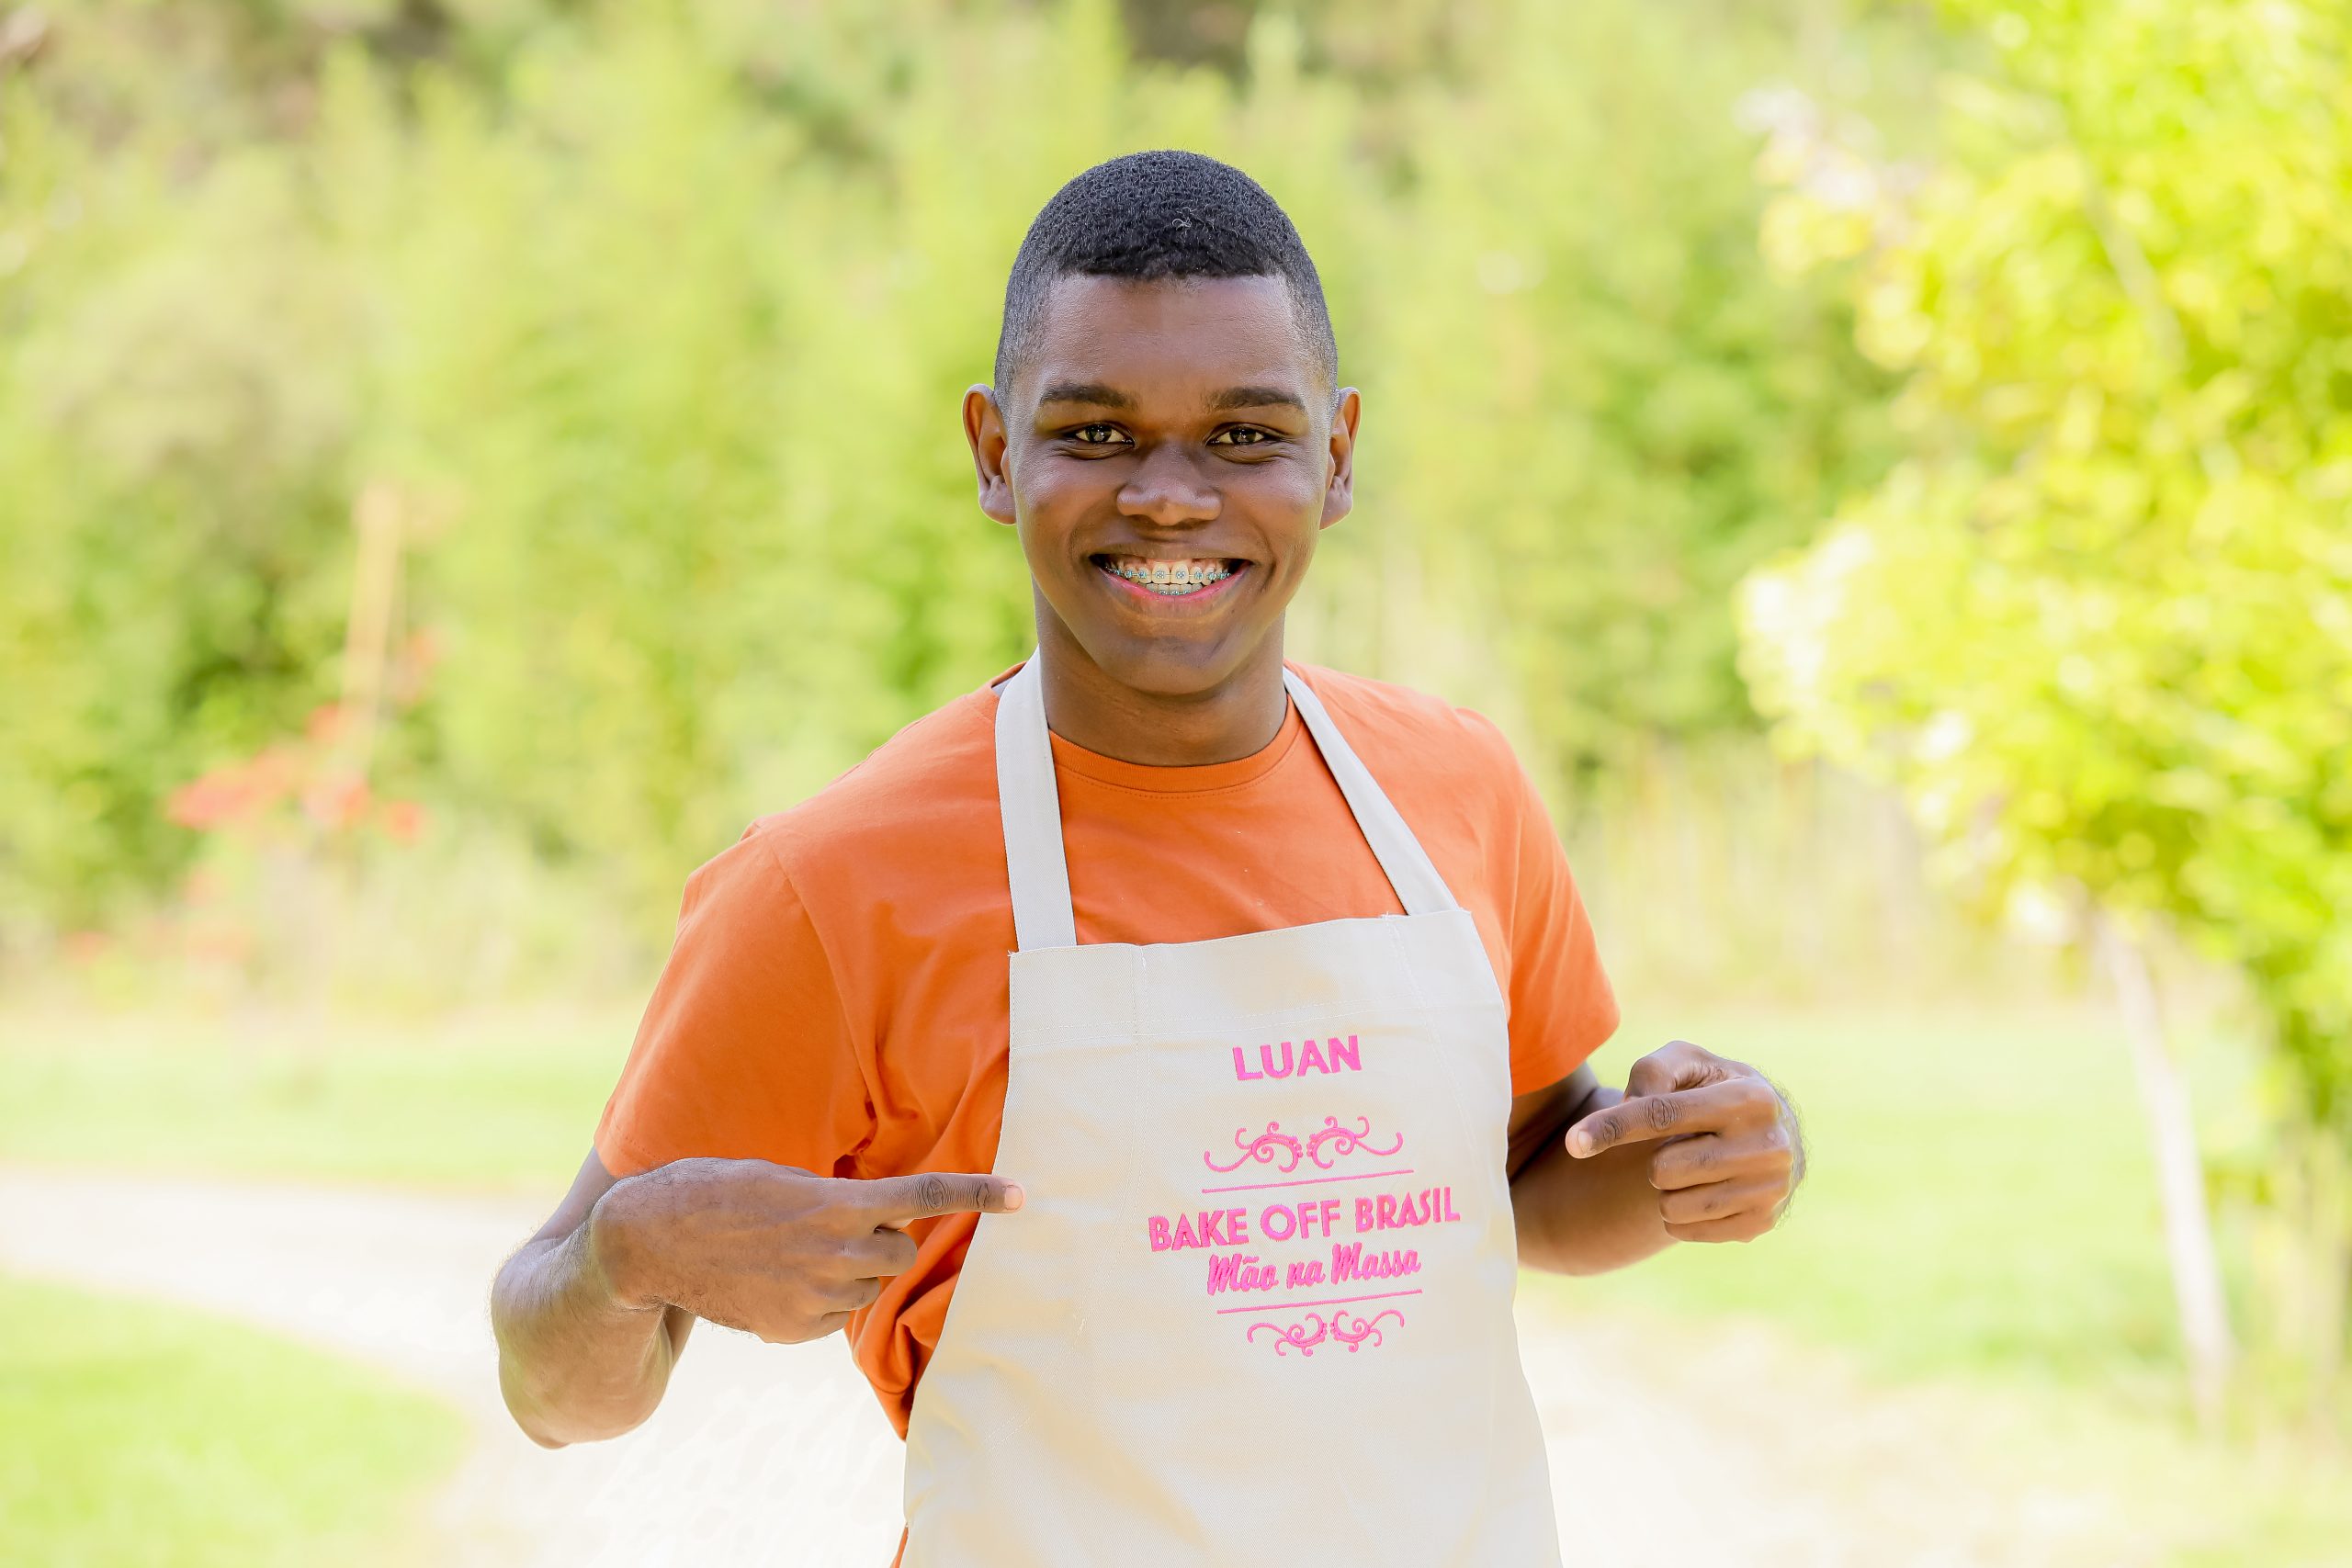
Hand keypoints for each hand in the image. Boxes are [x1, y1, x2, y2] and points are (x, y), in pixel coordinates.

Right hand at [586, 1158, 1023, 1342]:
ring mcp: (813, 1298)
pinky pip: (835, 1315)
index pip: (923, 1198)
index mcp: (834, 1204)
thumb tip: (872, 1217)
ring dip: (852, 1268)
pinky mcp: (792, 1330)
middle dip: (887, 1239)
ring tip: (798, 1249)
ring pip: (868, 1286)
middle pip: (901, 1252)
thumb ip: (834, 1198)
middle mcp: (833, 1254)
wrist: (649, 1243)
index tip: (1023, 1196)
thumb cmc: (715, 1191)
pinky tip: (781, 1279)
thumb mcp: (781, 1177)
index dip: (978, 1196)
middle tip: (844, 1223)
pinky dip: (824, 1298)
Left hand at [1563, 1040, 1800, 1242]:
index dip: (1613, 1126)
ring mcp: (1771, 1189)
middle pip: (1663, 1168)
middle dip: (1652, 1159)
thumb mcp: (1687, 1062)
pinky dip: (1675, 1214)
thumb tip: (1631, 1104)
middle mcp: (1769, 1144)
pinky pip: (1685, 1230)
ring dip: (1663, 1189)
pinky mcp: (1761, 1223)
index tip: (1574, 1142)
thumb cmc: (1712, 1090)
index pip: (1664, 1114)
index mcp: (1750, 1097)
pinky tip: (1696, 1192)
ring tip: (1687, 1168)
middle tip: (1674, 1147)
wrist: (1771, 1133)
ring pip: (1672, 1205)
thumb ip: (1653, 1070)